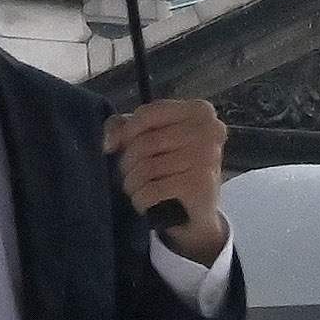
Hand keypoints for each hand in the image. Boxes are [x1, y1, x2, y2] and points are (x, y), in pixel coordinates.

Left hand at [104, 93, 229, 259]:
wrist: (197, 208)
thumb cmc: (171, 166)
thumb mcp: (148, 135)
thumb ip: (123, 126)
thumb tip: (110, 142)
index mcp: (198, 110)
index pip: (148, 113)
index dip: (125, 132)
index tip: (115, 146)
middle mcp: (209, 130)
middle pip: (145, 142)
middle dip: (127, 163)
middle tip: (130, 174)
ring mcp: (207, 157)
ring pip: (147, 168)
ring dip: (132, 183)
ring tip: (136, 189)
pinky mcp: (200, 185)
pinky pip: (152, 190)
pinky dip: (140, 199)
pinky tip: (143, 202)